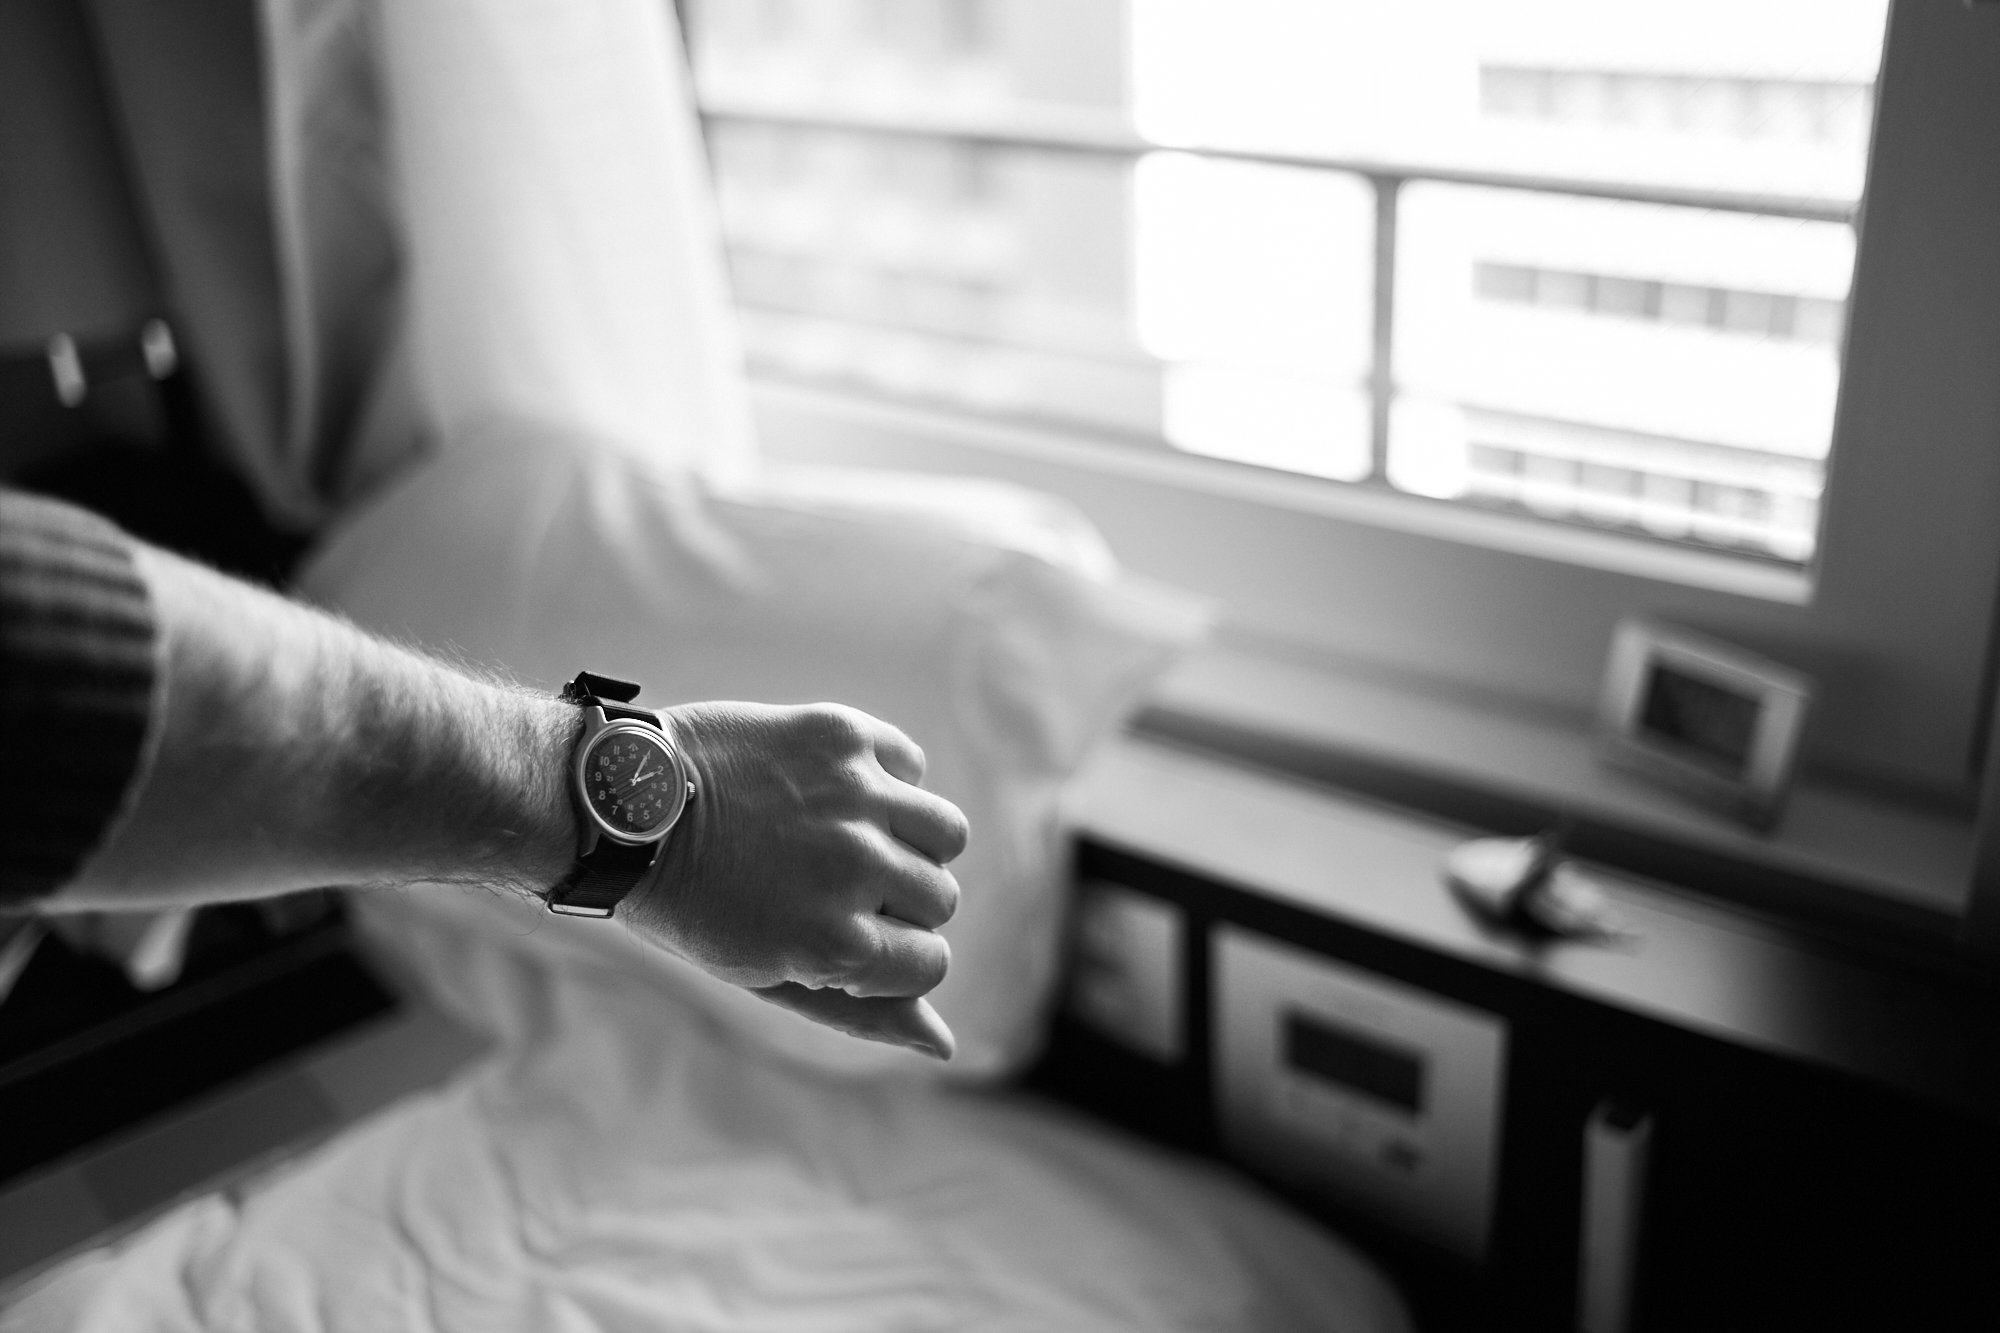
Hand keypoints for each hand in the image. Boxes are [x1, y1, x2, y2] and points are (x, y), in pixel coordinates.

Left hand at [621, 702, 968, 1059]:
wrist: (625, 807)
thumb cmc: (692, 904)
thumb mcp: (767, 975)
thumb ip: (860, 1012)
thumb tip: (945, 1045)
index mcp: (837, 942)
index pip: (931, 962)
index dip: (890, 958)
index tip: (843, 939)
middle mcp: (857, 868)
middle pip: (940, 898)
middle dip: (896, 901)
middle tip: (830, 885)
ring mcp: (854, 798)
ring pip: (947, 832)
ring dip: (910, 841)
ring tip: (854, 836)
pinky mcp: (843, 737)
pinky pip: (911, 764)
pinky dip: (887, 779)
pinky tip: (835, 791)